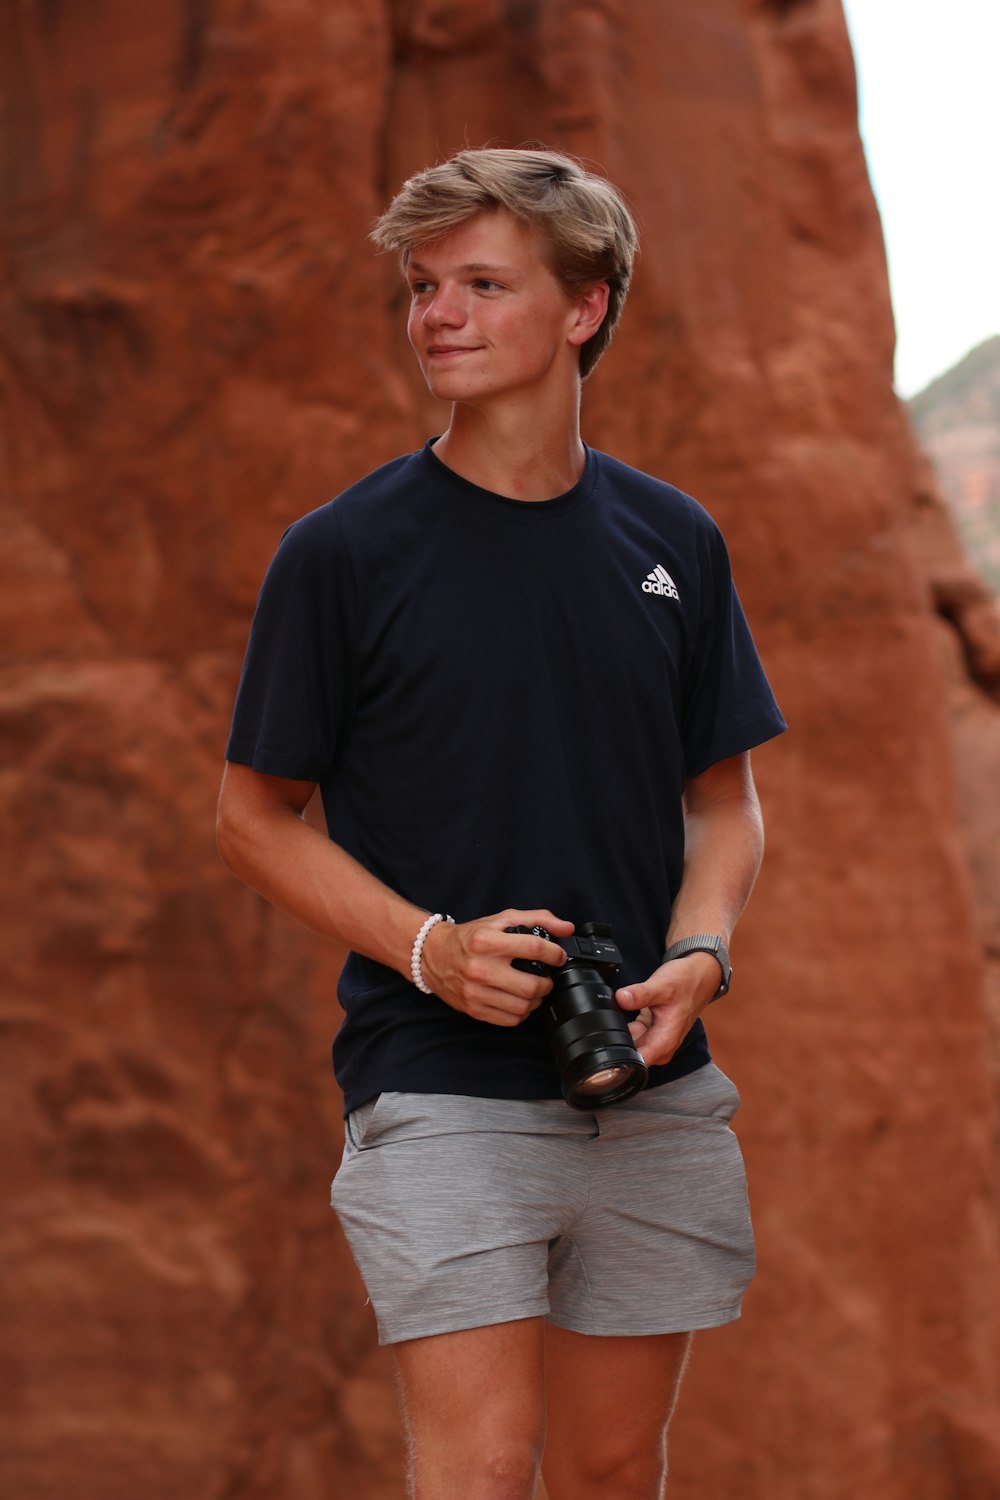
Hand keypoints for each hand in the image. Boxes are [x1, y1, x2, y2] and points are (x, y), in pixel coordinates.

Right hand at [419, 909, 573, 1025]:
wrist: (433, 955)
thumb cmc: (470, 937)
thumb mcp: (501, 920)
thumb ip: (537, 919)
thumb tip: (566, 928)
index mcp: (487, 941)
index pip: (533, 948)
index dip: (555, 954)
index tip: (559, 957)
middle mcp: (480, 968)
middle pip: (530, 986)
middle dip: (547, 983)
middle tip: (547, 978)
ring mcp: (475, 992)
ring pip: (522, 1007)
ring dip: (536, 1000)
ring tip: (534, 990)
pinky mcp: (473, 1009)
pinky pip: (509, 1019)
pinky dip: (521, 1013)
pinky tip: (519, 1001)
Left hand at [616, 952, 722, 1067]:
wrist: (698, 977)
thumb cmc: (687, 983)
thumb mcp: (662, 985)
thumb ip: (641, 994)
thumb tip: (621, 998)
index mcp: (665, 1042)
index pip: (636, 1064)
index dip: (619, 1056)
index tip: (610, 1040)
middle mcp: (661, 1046)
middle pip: (629, 1054)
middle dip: (618, 1039)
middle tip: (616, 1018)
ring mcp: (656, 1039)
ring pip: (629, 1043)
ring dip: (622, 1030)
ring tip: (626, 1010)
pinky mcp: (651, 1032)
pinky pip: (633, 1034)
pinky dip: (627, 1024)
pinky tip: (628, 1010)